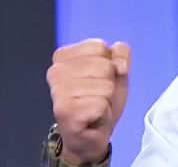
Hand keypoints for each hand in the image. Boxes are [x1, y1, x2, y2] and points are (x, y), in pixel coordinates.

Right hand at [46, 39, 130, 163]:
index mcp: (64, 56)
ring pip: (106, 86)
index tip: (98, 79)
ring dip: (107, 100)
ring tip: (95, 107)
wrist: (91, 134)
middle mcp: (55, 71)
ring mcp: (58, 91)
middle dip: (110, 83)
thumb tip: (119, 65)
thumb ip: (120, 53)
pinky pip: (101, 104)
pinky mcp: (65, 111)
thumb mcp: (115, 70)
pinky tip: (93, 118)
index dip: (109, 63)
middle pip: (105, 66)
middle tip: (98, 96)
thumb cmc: (100, 99)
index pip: (99, 46)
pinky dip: (104, 113)